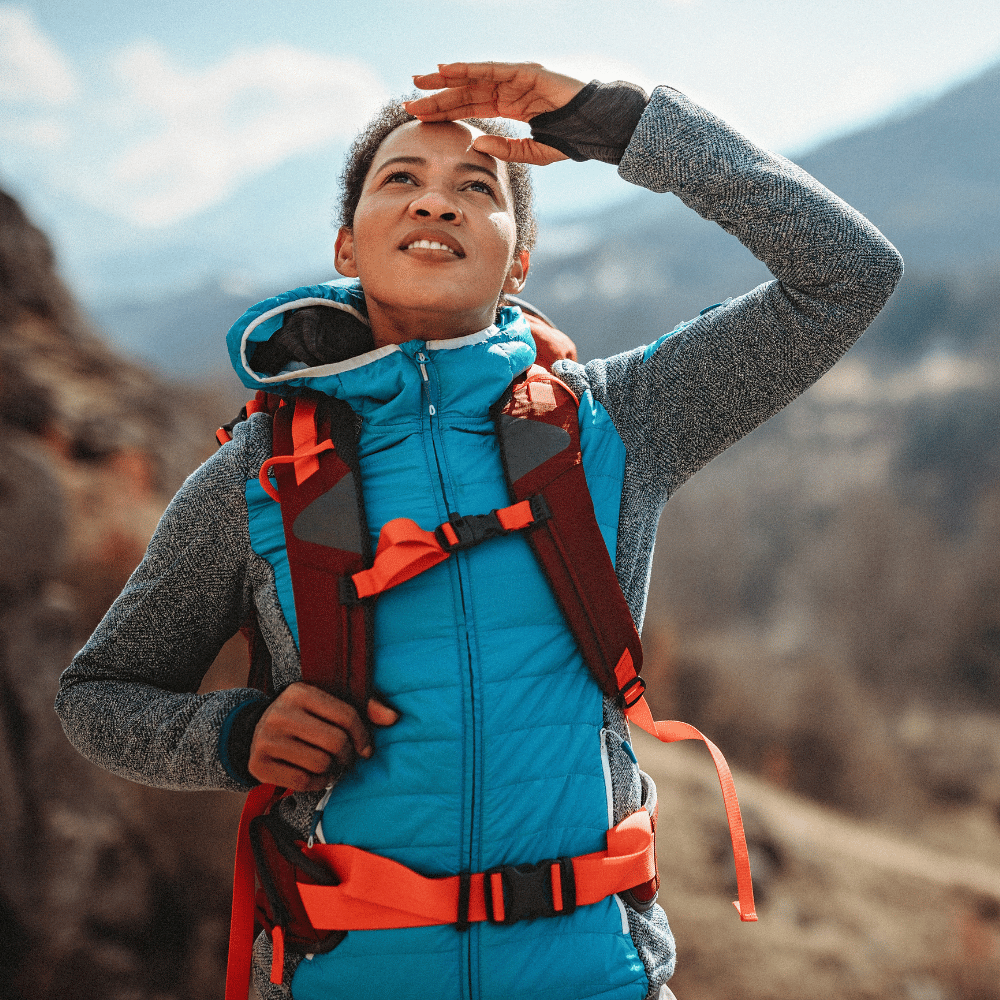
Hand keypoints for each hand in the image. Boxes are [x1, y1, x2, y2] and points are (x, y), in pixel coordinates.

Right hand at [248, 682, 399, 790]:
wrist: (256, 732)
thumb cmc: (306, 719)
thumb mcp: (328, 705)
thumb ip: (365, 707)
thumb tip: (394, 717)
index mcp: (300, 692)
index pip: (345, 715)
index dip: (363, 735)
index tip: (365, 748)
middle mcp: (280, 713)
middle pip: (335, 742)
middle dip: (347, 756)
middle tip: (346, 759)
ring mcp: (266, 739)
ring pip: (320, 763)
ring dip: (333, 770)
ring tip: (331, 765)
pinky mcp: (258, 764)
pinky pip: (302, 782)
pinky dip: (318, 783)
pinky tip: (317, 776)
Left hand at [405, 61, 586, 165]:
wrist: (598, 128)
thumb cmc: (572, 140)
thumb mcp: (533, 153)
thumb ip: (506, 151)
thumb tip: (476, 145)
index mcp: (511, 107)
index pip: (470, 108)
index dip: (445, 111)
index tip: (420, 117)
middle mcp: (510, 90)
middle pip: (466, 92)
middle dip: (438, 96)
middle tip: (409, 101)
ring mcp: (517, 79)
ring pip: (473, 78)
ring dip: (444, 79)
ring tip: (418, 81)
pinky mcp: (526, 71)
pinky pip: (490, 69)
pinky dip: (467, 69)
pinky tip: (445, 70)